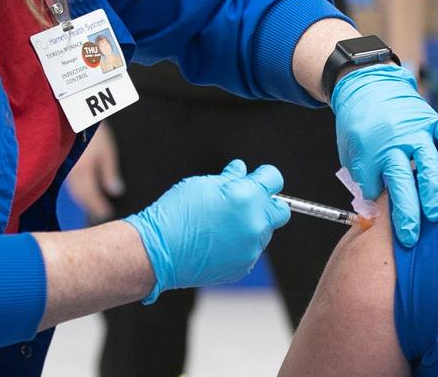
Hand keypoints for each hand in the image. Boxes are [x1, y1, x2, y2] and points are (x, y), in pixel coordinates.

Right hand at [67, 122, 123, 221]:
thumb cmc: (92, 131)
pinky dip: (76, 192)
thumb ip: (109, 173)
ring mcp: (64, 171)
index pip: (91, 198)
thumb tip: (116, 191)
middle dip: (89, 208)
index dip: (99, 208)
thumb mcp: (107, 151)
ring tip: (90, 209)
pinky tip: (81, 192)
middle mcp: (71, 176)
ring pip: (73, 192)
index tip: (107, 214)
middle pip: (80, 198)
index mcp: (84, 174)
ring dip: (82, 202)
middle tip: (98, 217)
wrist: (71, 115)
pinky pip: (69, 184)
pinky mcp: (61, 166)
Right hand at [124, 160, 290, 302]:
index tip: (256, 179)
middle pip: (280, 210)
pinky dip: (240, 244)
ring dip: (251, 225)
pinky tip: (217, 242)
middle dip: (267, 204)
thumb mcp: (203, 185)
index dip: (264, 177)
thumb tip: (241, 171)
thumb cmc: (176, 214)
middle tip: (244, 203)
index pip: (274, 179)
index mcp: (246, 197)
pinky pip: (250, 250)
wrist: (158, 251)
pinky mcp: (243, 266)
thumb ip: (230, 178)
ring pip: (263, 231)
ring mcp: (251, 248)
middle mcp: (255, 223)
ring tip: (220, 226)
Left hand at [331, 64, 437, 246]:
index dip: (379, 209)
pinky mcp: (432, 121)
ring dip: (432, 189)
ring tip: (435, 214)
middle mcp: (395, 141)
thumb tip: (375, 215)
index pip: (375, 186)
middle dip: (407, 210)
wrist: (367, 86)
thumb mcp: (352, 155)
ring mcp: (416, 130)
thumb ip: (365, 181)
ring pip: (428, 161)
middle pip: (402, 179)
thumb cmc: (359, 128)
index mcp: (371, 151)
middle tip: (411, 236)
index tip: (384, 230)